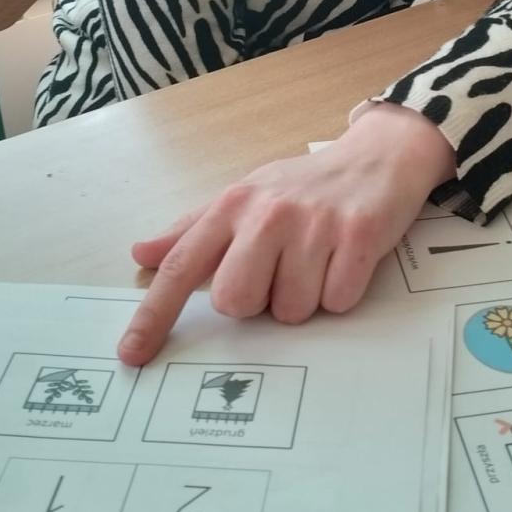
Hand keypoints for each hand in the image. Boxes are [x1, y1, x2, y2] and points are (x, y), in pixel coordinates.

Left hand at [118, 105, 456, 365]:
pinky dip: (341, 293)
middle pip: (237, 302)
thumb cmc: (304, 187)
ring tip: (319, 262)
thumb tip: (141, 253)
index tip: (132, 355)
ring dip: (306, 299)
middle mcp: (268, 213)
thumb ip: (192, 231)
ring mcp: (315, 224)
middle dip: (259, 303)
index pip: (182, 267)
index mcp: (232, 206)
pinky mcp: (359, 234)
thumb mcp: (244, 198)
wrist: (379, 156)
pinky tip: (345, 262)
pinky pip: (337, 302)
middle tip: (281, 273)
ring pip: (292, 311)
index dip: (154, 315)